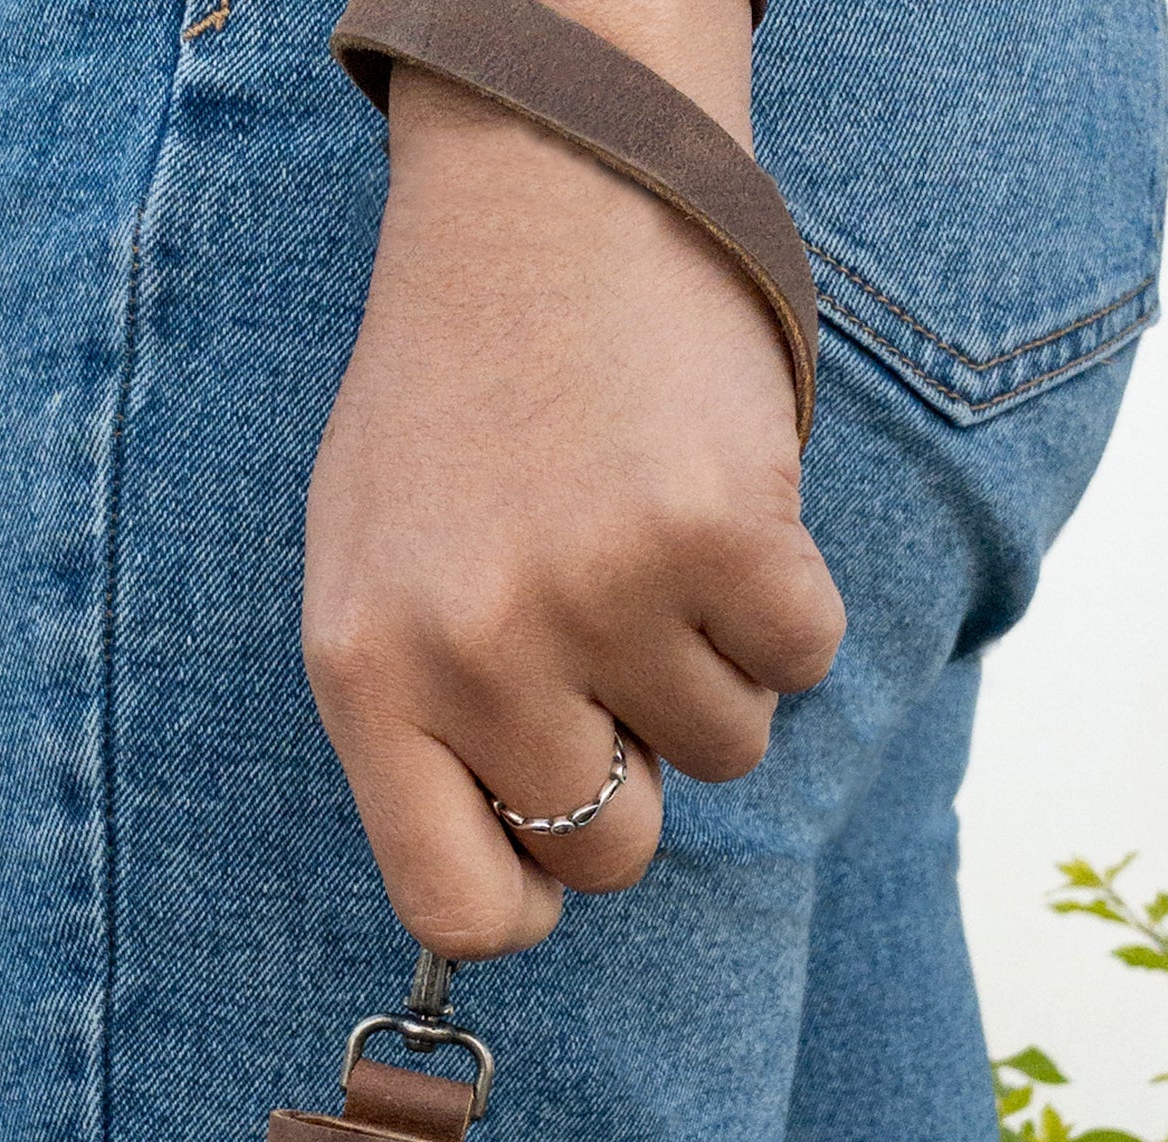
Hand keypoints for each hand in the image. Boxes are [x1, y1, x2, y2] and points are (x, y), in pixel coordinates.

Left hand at [302, 39, 843, 960]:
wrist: (537, 208)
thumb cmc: (450, 418)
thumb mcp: (373, 582)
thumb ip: (422, 739)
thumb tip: (518, 888)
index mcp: (364, 679)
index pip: (453, 908)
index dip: (523, 904)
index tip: (551, 858)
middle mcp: (472, 653)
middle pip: (610, 852)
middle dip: (633, 778)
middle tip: (608, 656)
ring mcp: (598, 594)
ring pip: (724, 754)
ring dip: (707, 671)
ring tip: (643, 550)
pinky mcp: (721, 532)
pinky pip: (802, 662)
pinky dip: (781, 605)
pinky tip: (714, 513)